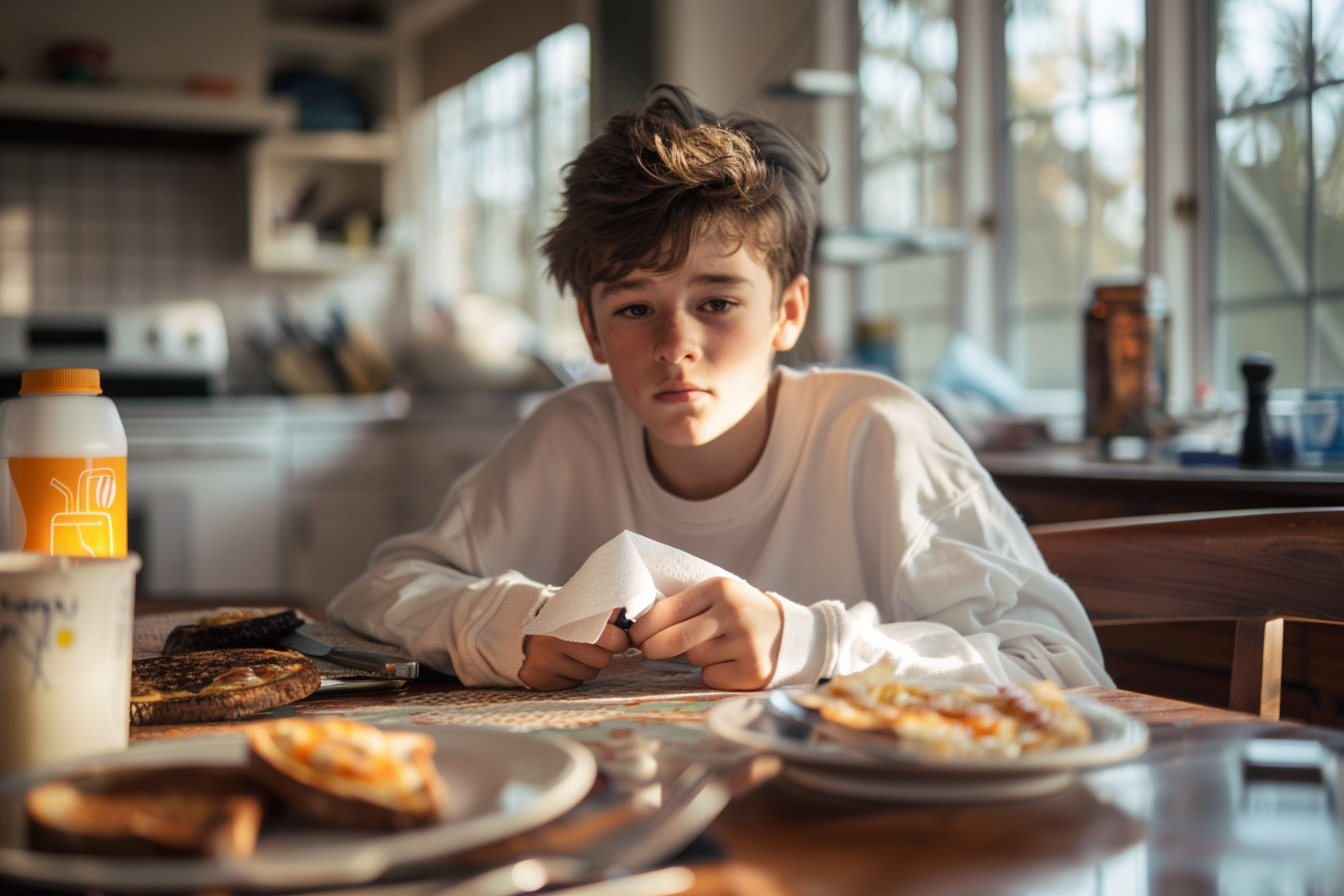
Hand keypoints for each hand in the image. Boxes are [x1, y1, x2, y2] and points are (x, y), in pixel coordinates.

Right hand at [519, 609, 630, 689]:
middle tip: (595, 644)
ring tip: (575, 652)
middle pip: (603, 660)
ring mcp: (543, 662)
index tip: (617, 635)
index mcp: (567, 618)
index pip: (612, 638)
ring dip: (588, 665)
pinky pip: (574, 683)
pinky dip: (573, 674)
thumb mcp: (580, 606)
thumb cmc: (562, 617)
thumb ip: (604, 610)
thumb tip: (628, 612)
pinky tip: (562, 662)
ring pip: (590, 673)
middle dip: (604, 653)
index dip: (619, 638)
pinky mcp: (539, 680)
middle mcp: (552, 641)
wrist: (520, 628)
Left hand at [628, 577, 782, 689]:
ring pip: (694, 659)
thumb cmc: (739, 613)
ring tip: (715, 646)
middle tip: (647, 650)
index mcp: (719, 587)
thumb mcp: (717, 596)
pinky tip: (730, 662)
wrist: (788, 631)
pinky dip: (713, 673)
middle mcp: (733, 612)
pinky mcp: (753, 670)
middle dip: (652, 648)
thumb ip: (684, 606)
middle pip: (674, 640)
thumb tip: (636, 626)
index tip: (634, 635)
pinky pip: (711, 677)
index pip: (666, 610)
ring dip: (693, 658)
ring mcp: (746, 642)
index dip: (642, 627)